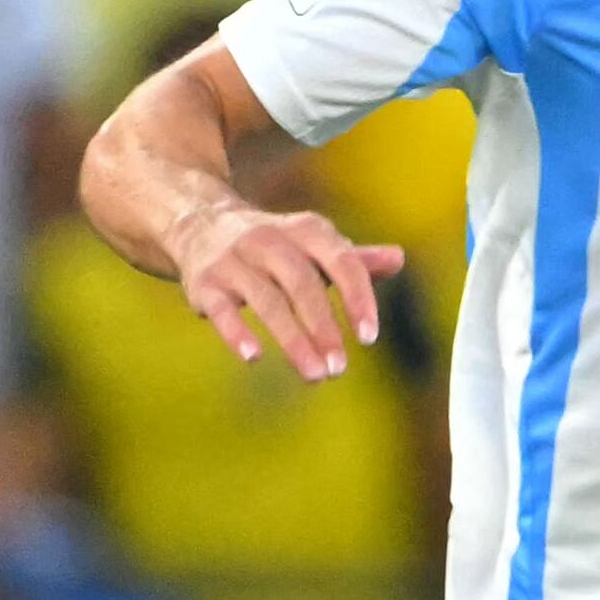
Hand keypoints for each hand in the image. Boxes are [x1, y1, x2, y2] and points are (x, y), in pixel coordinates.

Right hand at [173, 194, 402, 377]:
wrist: (201, 223)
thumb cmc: (278, 246)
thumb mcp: (316, 246)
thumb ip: (355, 259)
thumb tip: (398, 258)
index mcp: (307, 231)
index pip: (341, 262)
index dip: (357, 299)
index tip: (368, 338)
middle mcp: (269, 240)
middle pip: (303, 285)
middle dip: (323, 329)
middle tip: (339, 369)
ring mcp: (233, 260)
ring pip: (266, 301)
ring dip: (292, 340)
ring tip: (315, 375)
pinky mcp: (204, 282)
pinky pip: (221, 308)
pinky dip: (236, 332)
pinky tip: (253, 357)